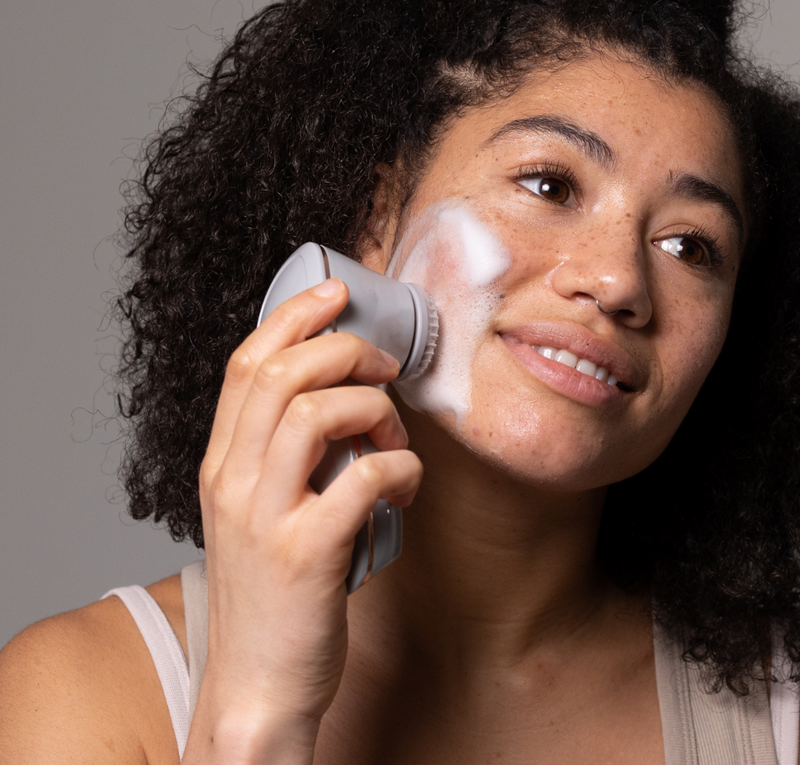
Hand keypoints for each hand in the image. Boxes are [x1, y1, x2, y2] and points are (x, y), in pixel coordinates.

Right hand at [184, 278, 422, 761]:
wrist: (257, 687)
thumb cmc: (270, 592)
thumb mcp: (256, 513)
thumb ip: (280, 456)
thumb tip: (339, 397)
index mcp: (220, 464)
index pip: (244, 365)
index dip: (291, 316)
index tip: (334, 292)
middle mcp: (232, 481)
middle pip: (280, 374)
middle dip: (343, 350)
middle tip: (385, 367)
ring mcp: (264, 517)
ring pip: (314, 414)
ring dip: (371, 408)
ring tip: (393, 432)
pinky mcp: (306, 554)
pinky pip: (362, 478)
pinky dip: (397, 466)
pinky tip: (404, 485)